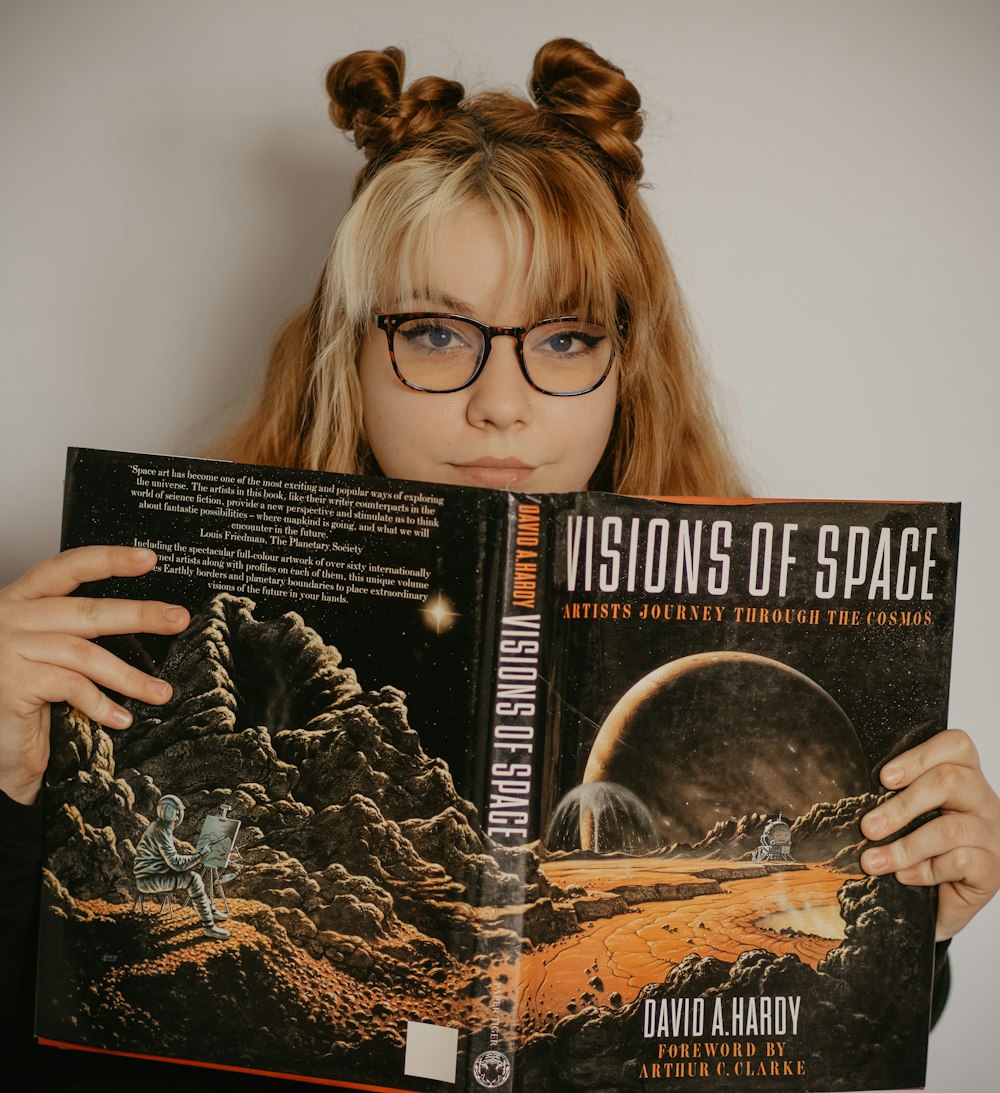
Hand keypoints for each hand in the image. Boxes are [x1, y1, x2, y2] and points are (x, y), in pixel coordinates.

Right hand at [0, 546, 189, 805]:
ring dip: (130, 676)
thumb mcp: (45, 655)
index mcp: (21, 602)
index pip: (66, 569)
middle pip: (86, 610)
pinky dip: (102, 704)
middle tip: (178, 619)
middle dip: (140, 615)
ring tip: (161, 691)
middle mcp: (11, 618)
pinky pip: (72, 686)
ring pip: (85, 653)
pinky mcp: (13, 682)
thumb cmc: (14, 697)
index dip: (108, 560)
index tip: (148, 559)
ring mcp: (9, 648)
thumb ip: (75, 634)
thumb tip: (140, 621)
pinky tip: (121, 718)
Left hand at [860, 729, 999, 939]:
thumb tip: (855, 796)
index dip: (919, 756)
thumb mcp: (910, 817)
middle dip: (901, 805)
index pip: (956, 746)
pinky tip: (905, 877)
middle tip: (868, 827)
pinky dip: (926, 870)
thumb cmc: (924, 850)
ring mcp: (991, 835)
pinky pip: (961, 861)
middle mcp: (982, 801)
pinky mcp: (992, 869)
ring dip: (904, 846)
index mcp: (964, 778)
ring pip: (950, 828)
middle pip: (949, 782)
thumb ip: (895, 798)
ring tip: (873, 861)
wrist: (943, 903)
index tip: (884, 778)